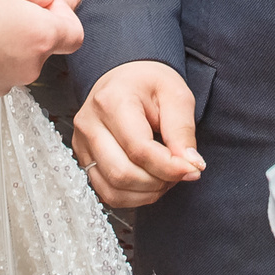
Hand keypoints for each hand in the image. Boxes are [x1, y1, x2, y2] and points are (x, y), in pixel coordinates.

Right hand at [72, 60, 203, 208]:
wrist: (125, 77)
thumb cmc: (150, 83)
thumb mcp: (176, 95)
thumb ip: (183, 130)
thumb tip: (191, 164)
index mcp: (112, 101)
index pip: (139, 149)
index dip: (170, 167)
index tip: (193, 168)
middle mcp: (89, 123)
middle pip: (122, 173)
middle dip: (158, 182)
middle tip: (180, 172)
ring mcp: (82, 143)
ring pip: (112, 189)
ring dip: (146, 193)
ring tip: (165, 176)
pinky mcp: (83, 159)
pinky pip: (106, 193)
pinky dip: (132, 196)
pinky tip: (149, 182)